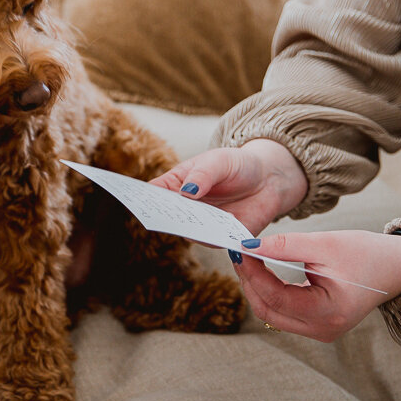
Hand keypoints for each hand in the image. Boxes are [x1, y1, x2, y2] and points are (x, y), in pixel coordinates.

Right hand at [150, 139, 308, 235]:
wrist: (269, 179)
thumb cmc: (237, 165)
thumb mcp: (218, 161)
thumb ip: (202, 174)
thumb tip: (187, 192)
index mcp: (176, 185)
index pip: (152, 193)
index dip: (140, 196)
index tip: (131, 197)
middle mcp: (185, 208)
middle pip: (166, 215)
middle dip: (162, 215)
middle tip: (159, 212)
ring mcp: (202, 224)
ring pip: (187, 231)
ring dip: (187, 227)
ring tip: (187, 220)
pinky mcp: (221, 237)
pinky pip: (212, 240)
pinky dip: (212, 236)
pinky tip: (214, 229)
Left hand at [234, 230, 400, 341]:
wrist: (396, 269)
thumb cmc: (366, 254)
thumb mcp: (324, 243)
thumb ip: (285, 245)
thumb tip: (249, 246)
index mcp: (328, 312)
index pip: (275, 295)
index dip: (252, 272)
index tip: (239, 248)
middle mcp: (323, 329)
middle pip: (268, 310)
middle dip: (249, 281)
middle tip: (238, 254)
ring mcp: (321, 331)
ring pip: (272, 313)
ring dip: (256, 287)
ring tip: (247, 259)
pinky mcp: (318, 325)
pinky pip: (284, 312)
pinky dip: (270, 291)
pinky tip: (262, 270)